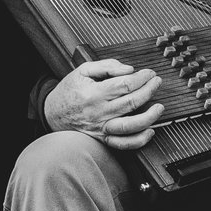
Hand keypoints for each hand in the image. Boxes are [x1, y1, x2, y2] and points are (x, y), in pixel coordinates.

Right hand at [44, 59, 164, 149]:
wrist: (52, 113)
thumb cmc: (69, 90)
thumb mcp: (83, 70)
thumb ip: (107, 66)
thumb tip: (129, 69)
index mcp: (94, 93)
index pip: (125, 84)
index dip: (142, 77)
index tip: (149, 73)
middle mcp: (99, 112)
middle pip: (132, 102)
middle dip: (149, 90)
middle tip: (156, 82)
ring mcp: (101, 127)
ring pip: (130, 126)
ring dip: (149, 116)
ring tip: (159, 107)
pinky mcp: (103, 138)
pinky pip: (123, 144)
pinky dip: (139, 140)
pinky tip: (149, 131)